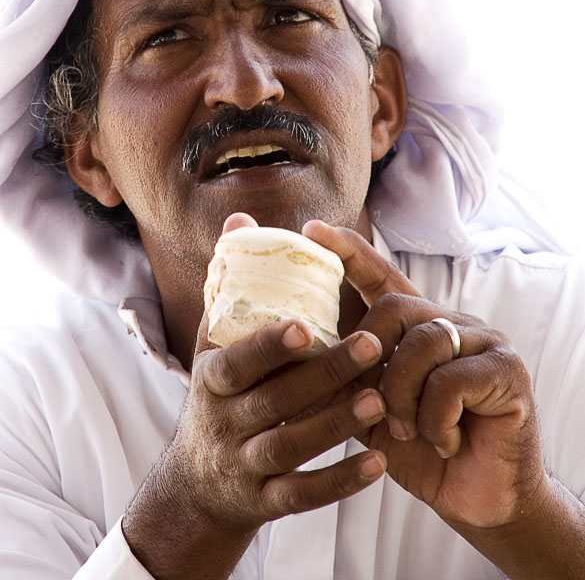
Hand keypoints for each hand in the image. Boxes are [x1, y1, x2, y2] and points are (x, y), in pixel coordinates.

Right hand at [123, 213, 389, 578]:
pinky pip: (302, 494)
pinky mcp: (265, 501)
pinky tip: (378, 463)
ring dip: (335, 423)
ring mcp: (243, 466)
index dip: (267, 346)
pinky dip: (339, 482)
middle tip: (371, 345)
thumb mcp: (212, 341)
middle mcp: (223, 424)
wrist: (197, 483)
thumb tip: (242, 218)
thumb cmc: (217, 393)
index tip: (306, 323)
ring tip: (381, 400)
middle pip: (274, 402)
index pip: (235, 363)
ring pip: (290, 447)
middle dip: (323, 375)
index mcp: (210, 381)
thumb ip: (229, 284)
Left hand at [303, 220, 546, 531]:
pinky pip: (452, 380)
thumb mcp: (367, 410)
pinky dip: (435, 420)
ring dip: (403, 397)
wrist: (476, 497)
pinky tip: (443, 441)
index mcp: (413, 326)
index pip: (378, 275)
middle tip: (373, 406)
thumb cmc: (418, 447)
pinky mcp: (507, 368)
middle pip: (393, 306)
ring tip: (408, 431)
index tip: (312, 231)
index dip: (346, 252)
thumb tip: (281, 361)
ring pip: (423, 341)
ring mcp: (482, 339)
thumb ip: (339, 379)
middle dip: (370, 357)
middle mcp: (448, 321)